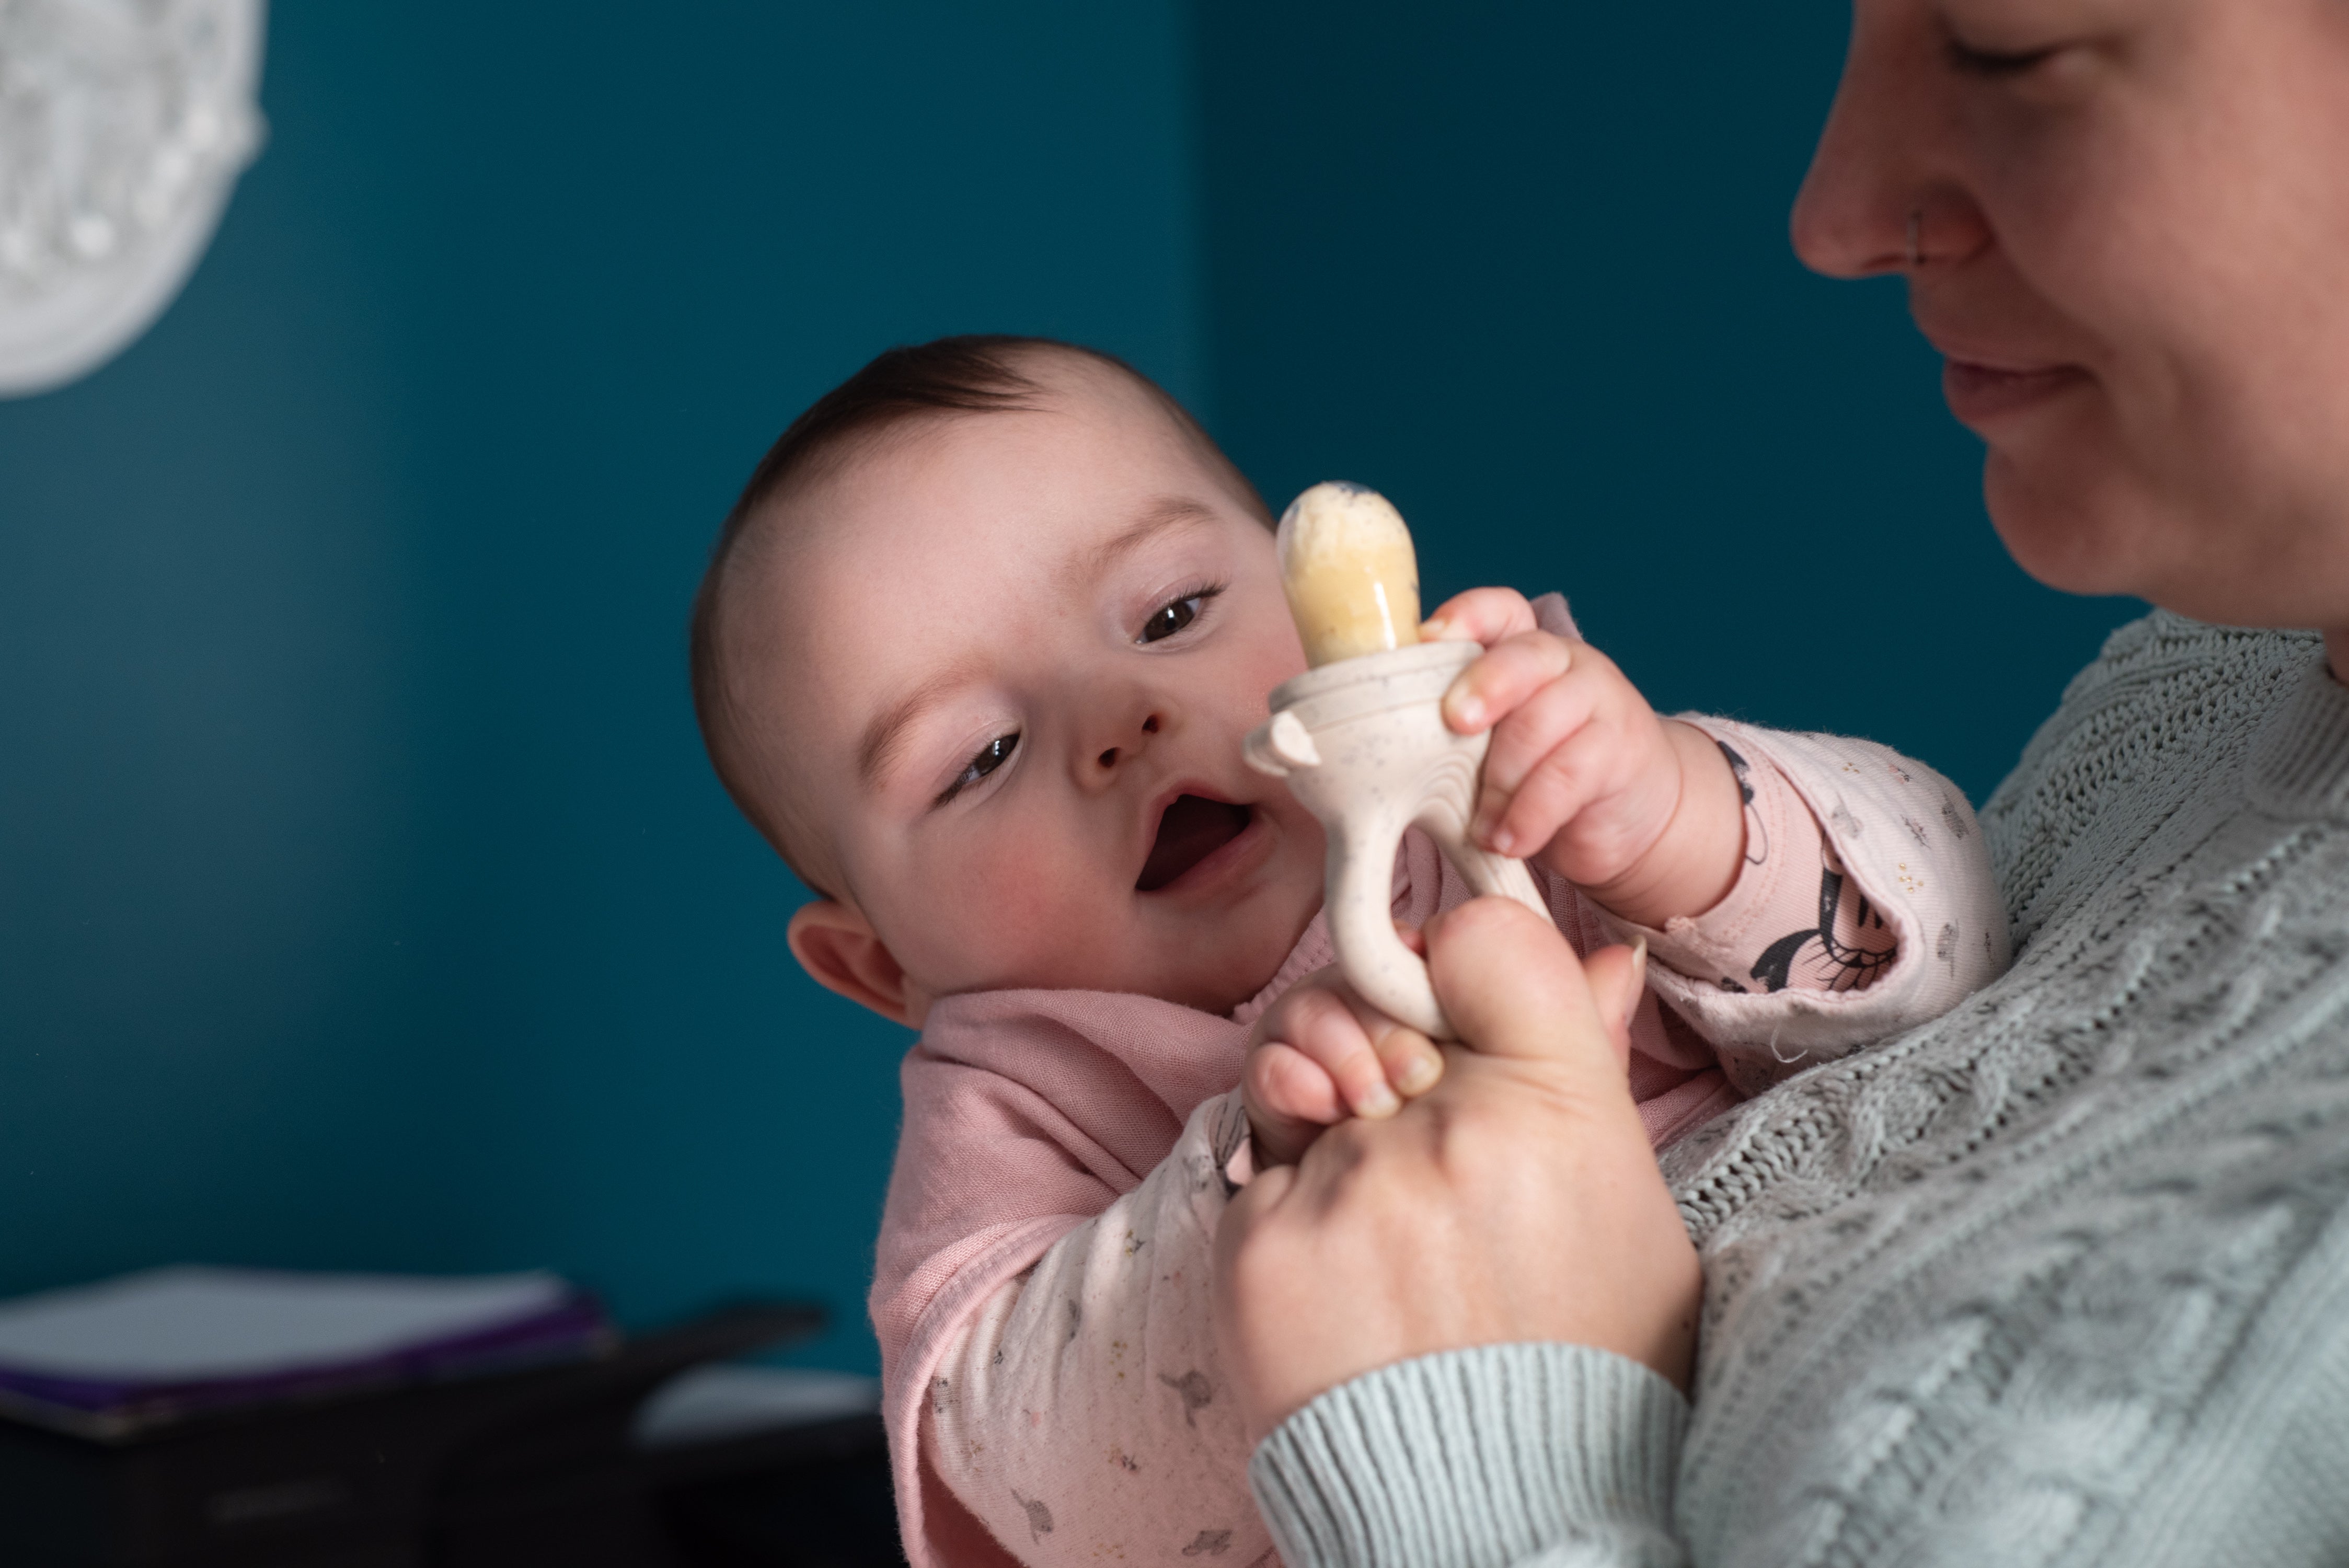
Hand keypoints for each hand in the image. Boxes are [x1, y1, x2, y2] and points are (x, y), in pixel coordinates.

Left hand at [1215, 897, 1697, 1440]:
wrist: (1503, 1518)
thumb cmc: (1579, 1363)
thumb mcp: (1625, 1209)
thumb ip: (1590, 1065)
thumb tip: (1602, 954)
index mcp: (1559, 1104)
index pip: (1480, 937)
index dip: (1450, 962)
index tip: (1445, 1006)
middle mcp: (1451, 1126)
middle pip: (1370, 1005)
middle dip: (1376, 1057)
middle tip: (1405, 1134)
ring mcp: (1349, 1181)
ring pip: (1303, 1088)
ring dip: (1330, 1140)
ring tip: (1387, 1233)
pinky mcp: (1261, 1241)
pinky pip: (1256, 1174)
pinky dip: (1290, 1216)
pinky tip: (1345, 1285)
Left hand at [1423, 587, 1743, 927]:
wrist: (1629, 811)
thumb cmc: (1538, 771)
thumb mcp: (1494, 741)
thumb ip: (1453, 727)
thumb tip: (1373, 742)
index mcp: (1522, 651)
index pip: (1500, 612)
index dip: (1467, 616)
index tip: (1428, 638)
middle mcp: (1563, 665)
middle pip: (1524, 658)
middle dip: (1485, 686)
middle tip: (1455, 723)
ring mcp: (1598, 702)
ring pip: (1542, 722)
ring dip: (1500, 780)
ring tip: (1479, 827)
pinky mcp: (1619, 751)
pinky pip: (1569, 776)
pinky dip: (1530, 813)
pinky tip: (1507, 839)